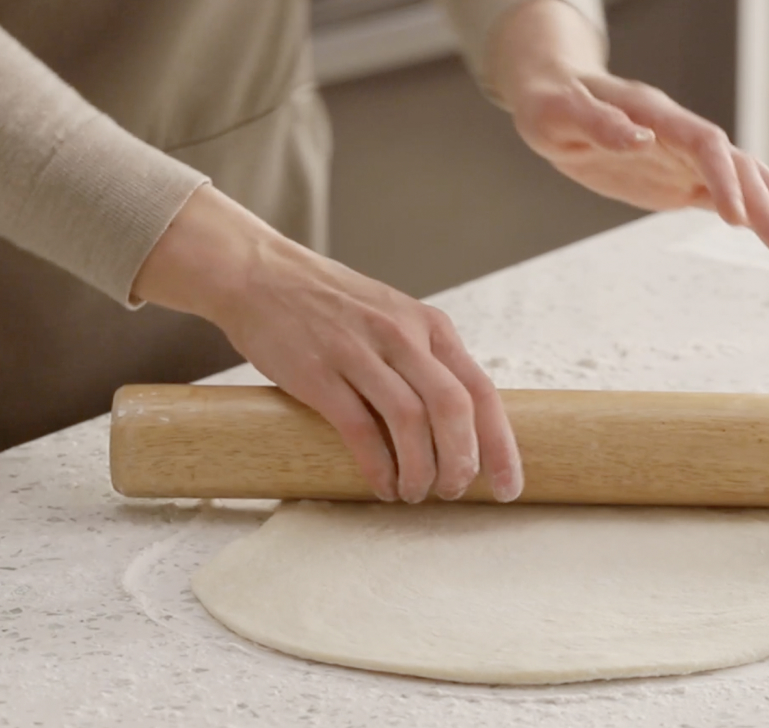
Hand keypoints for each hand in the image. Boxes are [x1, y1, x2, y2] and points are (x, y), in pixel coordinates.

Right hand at [133, 185, 522, 503]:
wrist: (260, 274)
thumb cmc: (331, 306)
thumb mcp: (394, 317)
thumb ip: (427, 359)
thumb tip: (461, 425)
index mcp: (429, 325)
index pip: (481, 390)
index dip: (500, 445)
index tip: (508, 487)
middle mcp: (402, 335)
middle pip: (453, 409)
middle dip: (461, 463)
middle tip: (452, 493)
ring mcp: (359, 352)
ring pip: (410, 422)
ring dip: (419, 470)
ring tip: (414, 493)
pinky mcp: (318, 372)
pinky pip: (359, 429)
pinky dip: (377, 467)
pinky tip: (381, 485)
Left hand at [490, 0, 768, 252]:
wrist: (553, 97)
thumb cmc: (551, 102)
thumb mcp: (559, 112)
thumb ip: (599, 124)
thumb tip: (640, 138)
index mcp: (655, 114)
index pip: (704, 143)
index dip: (724, 177)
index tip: (735, 218)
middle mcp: (677, 134)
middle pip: (733, 164)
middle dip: (762, 203)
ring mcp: (680, 157)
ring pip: (736, 178)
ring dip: (768, 206)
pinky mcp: (674, 178)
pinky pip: (716, 194)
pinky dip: (747, 211)